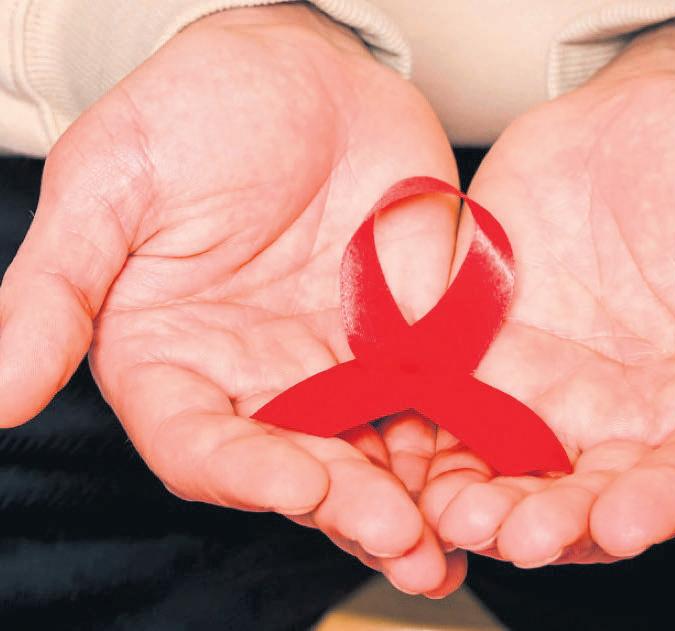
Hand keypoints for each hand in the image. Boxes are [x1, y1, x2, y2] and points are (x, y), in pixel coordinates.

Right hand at [0, 5, 463, 594]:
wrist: (301, 66)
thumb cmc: (194, 111)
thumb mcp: (112, 184)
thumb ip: (58, 291)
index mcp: (174, 359)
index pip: (202, 444)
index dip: (245, 474)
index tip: (297, 485)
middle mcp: (256, 379)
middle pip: (298, 468)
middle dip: (347, 511)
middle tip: (402, 544)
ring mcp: (337, 365)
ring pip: (372, 455)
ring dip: (411, 507)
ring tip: (450, 552)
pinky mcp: (404, 341)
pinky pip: (433, 404)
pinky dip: (459, 448)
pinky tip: (492, 482)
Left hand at [417, 18, 674, 566]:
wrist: (645, 121)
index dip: (669, 502)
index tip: (626, 523)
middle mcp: (636, 414)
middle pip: (599, 490)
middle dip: (560, 520)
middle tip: (521, 535)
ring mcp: (558, 390)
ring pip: (519, 466)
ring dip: (487, 499)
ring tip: (457, 514)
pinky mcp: (492, 354)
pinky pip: (457, 406)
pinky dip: (434, 437)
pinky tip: (410, 457)